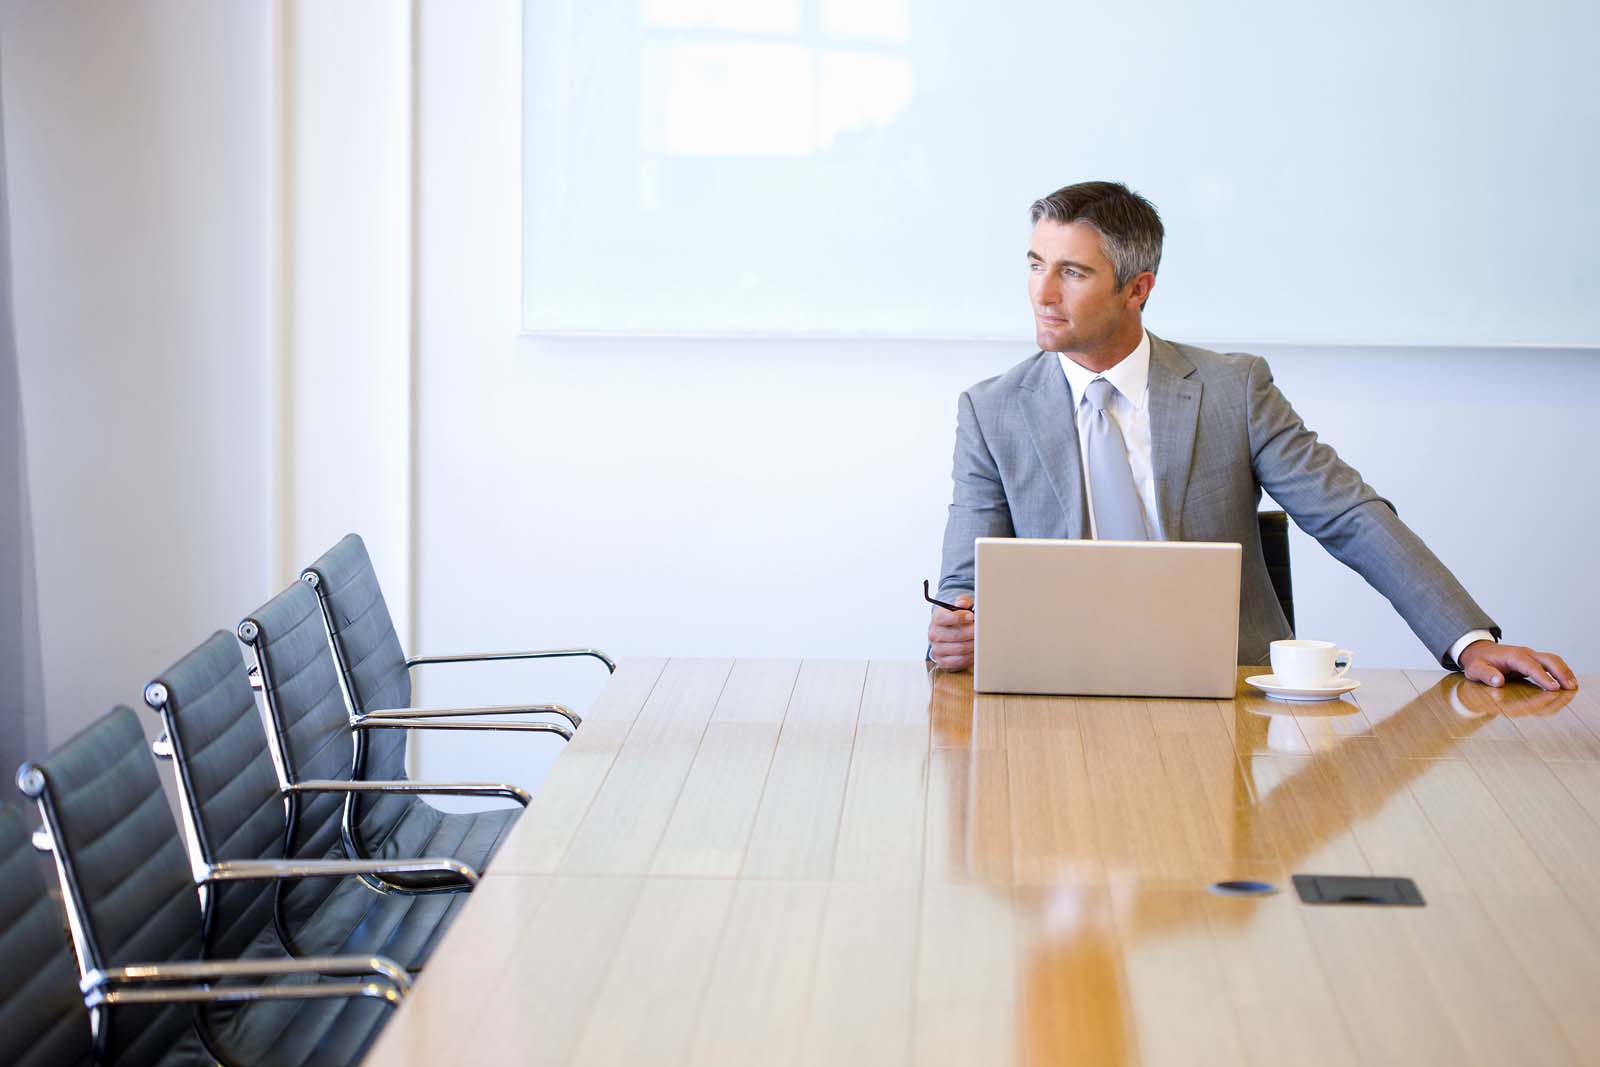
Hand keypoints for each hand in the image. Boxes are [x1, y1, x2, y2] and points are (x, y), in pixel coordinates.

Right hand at [928, 595, 974, 670]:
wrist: (951, 632)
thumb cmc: (958, 619)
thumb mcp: (960, 607)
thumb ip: (962, 602)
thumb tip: (963, 603)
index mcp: (937, 619)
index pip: (943, 618)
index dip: (958, 617)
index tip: (971, 616)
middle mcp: (934, 634)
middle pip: (954, 635)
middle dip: (971, 632)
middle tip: (981, 630)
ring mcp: (937, 649)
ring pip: (959, 648)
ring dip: (973, 645)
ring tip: (981, 640)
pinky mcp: (942, 661)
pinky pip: (959, 660)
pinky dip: (970, 656)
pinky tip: (975, 650)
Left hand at [1458, 640, 1577, 691]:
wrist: (1478, 651)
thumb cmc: (1477, 662)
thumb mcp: (1475, 669)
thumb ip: (1485, 675)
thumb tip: (1498, 681)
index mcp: (1512, 656)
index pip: (1530, 665)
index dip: (1542, 676)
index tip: (1553, 688)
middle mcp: (1524, 653)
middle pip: (1548, 659)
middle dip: (1560, 672)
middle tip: (1570, 687)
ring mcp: (1531, 656)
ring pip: (1552, 660)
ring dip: (1564, 671)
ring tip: (1573, 686)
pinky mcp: (1534, 660)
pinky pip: (1551, 663)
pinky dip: (1561, 671)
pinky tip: (1567, 681)